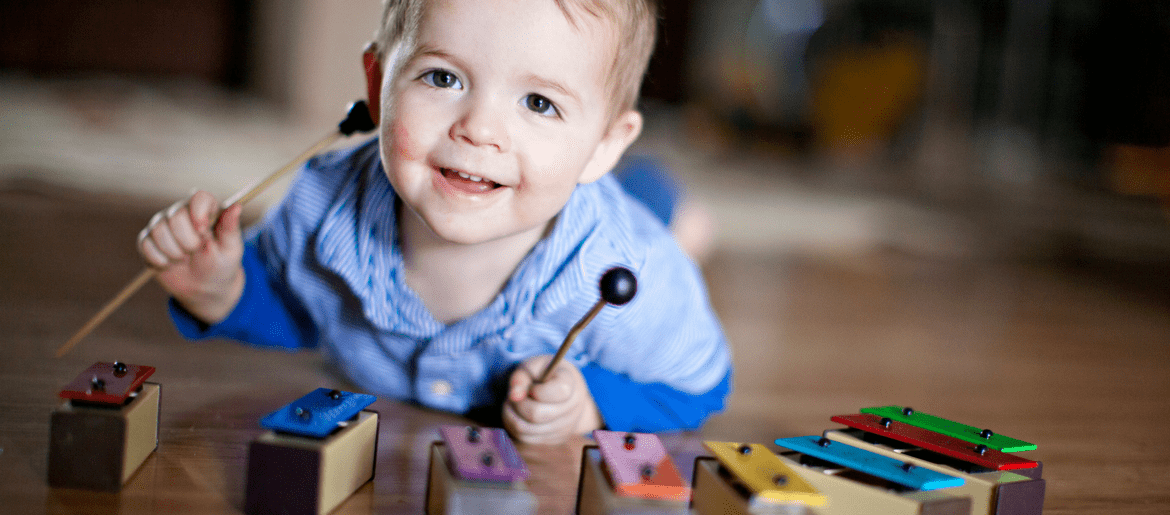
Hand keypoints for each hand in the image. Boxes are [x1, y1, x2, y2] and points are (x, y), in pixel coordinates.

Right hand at [137, 190, 244, 324]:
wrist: (204, 286)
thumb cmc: (221, 263)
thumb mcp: (230, 249)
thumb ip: (230, 228)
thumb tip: (236, 207)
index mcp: (206, 210)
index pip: (199, 197)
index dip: (199, 213)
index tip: (203, 232)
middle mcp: (182, 212)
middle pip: (176, 216)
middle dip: (189, 241)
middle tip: (197, 251)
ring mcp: (163, 225)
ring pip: (159, 230)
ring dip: (174, 252)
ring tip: (185, 259)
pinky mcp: (148, 240)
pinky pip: (146, 245)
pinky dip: (160, 260)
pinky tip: (170, 264)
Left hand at [503, 355, 602, 444]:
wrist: (562, 393)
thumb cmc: (545, 376)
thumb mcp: (533, 367)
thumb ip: (521, 377)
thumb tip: (514, 396)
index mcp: (571, 386)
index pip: (556, 393)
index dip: (535, 390)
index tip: (532, 386)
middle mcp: (573, 410)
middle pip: (537, 414)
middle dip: (519, 404)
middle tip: (516, 395)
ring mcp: (564, 428)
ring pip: (526, 429)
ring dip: (512, 415)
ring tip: (514, 404)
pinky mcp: (553, 440)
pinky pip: (525, 438)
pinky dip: (514, 425)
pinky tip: (517, 414)